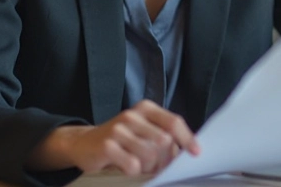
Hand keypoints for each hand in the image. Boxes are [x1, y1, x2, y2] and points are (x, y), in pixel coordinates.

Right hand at [29, 99, 199, 174]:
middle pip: (164, 141)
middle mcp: (132, 115)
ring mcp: (118, 129)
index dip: (187, 138)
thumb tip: (187, 151)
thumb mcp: (144, 131)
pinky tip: (127, 167)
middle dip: (166, 159)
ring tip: (141, 166)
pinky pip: (132, 165)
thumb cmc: (121, 140)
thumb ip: (164, 136)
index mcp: (146, 109)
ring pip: (150, 154)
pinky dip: (134, 171)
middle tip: (158, 166)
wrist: (84, 143)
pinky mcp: (106, 145)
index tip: (196, 152)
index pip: (173, 122)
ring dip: (149, 167)